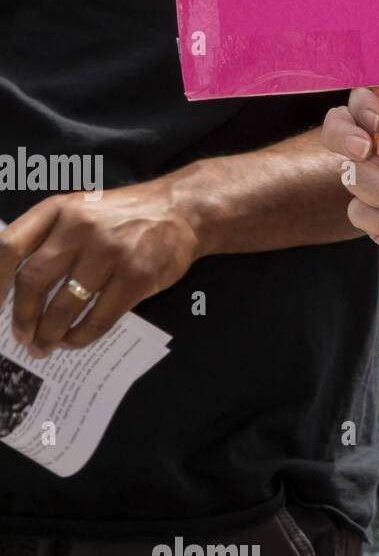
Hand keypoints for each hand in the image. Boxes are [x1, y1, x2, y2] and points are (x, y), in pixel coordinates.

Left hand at [0, 182, 200, 355]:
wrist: (184, 210)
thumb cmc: (125, 215)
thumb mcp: (82, 211)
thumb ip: (48, 238)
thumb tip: (11, 291)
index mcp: (60, 209)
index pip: (9, 246)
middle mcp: (81, 227)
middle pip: (32, 281)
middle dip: (21, 318)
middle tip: (22, 338)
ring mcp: (110, 251)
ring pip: (63, 305)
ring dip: (49, 334)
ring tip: (46, 346)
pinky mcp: (136, 276)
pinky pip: (98, 318)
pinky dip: (81, 337)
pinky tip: (76, 340)